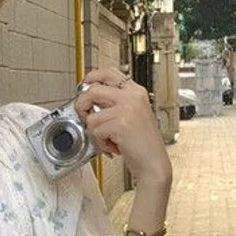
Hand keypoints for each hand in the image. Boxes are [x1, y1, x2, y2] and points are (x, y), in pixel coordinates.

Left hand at [75, 68, 171, 188]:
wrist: (153, 163)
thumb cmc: (142, 144)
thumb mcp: (133, 116)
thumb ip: (116, 105)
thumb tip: (91, 101)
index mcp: (136, 91)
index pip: (109, 72)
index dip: (92, 77)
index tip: (84, 85)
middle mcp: (132, 96)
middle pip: (93, 90)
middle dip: (82, 106)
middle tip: (85, 118)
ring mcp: (127, 109)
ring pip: (91, 117)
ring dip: (95, 134)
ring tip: (109, 141)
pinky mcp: (120, 124)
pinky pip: (95, 131)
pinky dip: (100, 143)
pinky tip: (113, 147)